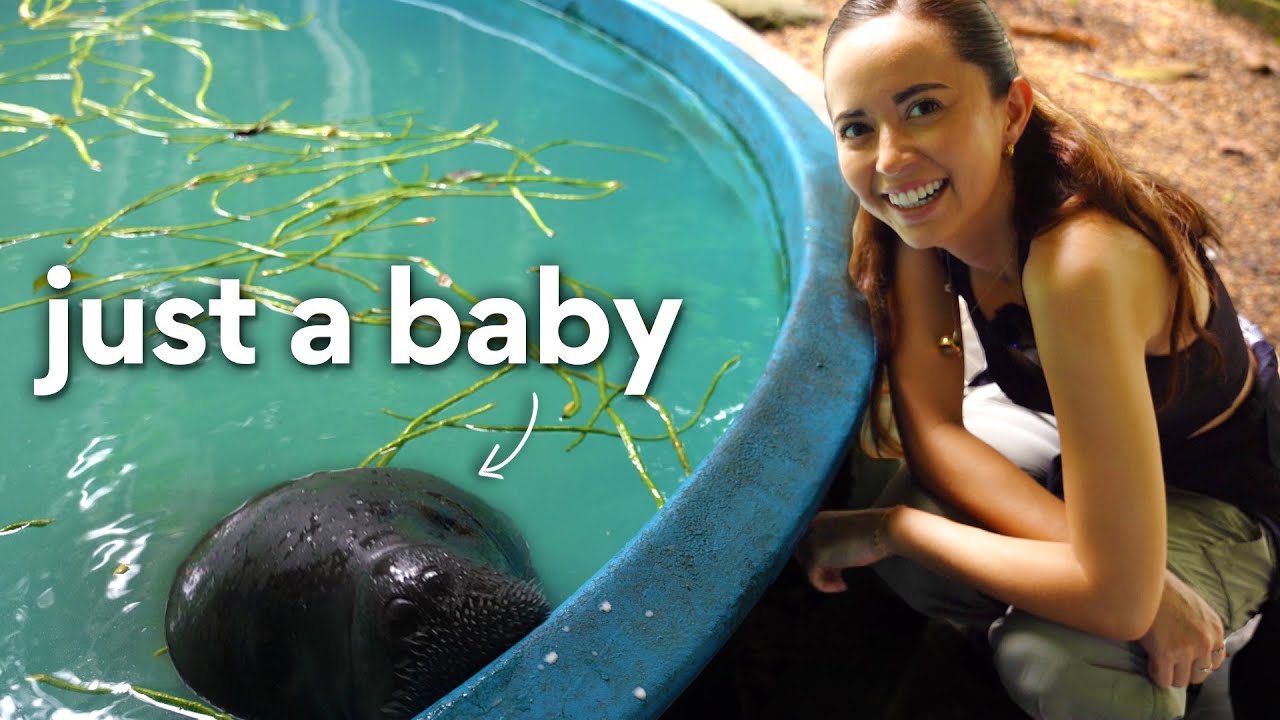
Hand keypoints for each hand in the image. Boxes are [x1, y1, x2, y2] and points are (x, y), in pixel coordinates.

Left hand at [797, 507, 896, 592]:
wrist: (885, 529)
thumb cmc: (874, 531)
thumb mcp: (848, 535)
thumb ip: (833, 544)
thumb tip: (828, 563)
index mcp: (818, 519)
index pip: (807, 543)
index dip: (818, 558)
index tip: (835, 570)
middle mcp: (810, 527)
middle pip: (804, 555)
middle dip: (820, 569)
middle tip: (838, 578)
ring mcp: (812, 540)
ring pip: (808, 567)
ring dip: (825, 578)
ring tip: (841, 583)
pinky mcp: (818, 555)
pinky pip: (814, 578)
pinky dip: (826, 586)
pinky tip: (843, 585)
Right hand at [1139, 570, 1226, 688]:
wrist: (1144, 581)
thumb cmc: (1163, 590)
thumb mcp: (1195, 607)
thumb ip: (1201, 628)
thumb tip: (1195, 650)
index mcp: (1215, 629)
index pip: (1214, 663)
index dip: (1195, 662)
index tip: (1182, 656)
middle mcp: (1205, 641)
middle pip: (1199, 676)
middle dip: (1183, 671)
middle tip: (1169, 660)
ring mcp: (1186, 649)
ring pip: (1181, 681)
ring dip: (1169, 674)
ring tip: (1158, 661)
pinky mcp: (1165, 654)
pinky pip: (1163, 680)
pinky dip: (1156, 675)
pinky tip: (1150, 661)